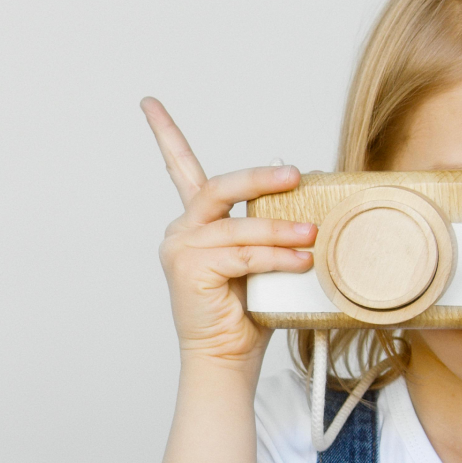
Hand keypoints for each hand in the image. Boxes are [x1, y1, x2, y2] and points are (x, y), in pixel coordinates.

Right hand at [141, 98, 313, 368]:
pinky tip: (302, 262)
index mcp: (196, 224)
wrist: (225, 359)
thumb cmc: (246, 314)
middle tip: (294, 176)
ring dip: (281, 230)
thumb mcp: (262, 261)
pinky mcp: (190, 269)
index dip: (164, 133)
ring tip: (313, 237)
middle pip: (219, 187)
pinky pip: (243, 254)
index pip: (178, 168)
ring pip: (239, 226)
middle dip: (259, 179)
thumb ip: (269, 228)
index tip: (148, 103)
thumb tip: (304, 195)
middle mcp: (182, 231)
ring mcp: (182, 249)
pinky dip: (277, 257)